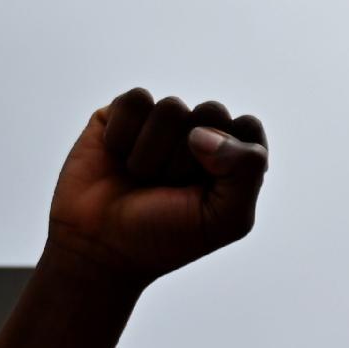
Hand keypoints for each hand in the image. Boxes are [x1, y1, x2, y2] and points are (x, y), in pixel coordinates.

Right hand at [45, 88, 267, 288]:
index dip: (228, 157)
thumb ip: (246, 171)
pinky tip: (117, 158)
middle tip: (168, 188)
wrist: (99, 247)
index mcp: (231, 159)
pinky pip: (136, 101)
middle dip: (187, 159)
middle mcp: (199, 135)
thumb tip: (201, 132)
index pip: (249, 127)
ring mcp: (161, 123)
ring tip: (139, 179)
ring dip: (152, 155)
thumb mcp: (225, 220)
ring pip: (171, 107)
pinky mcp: (124, 113)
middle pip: (213, 111)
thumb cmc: (165, 237)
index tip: (206, 191)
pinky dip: (124, 136)